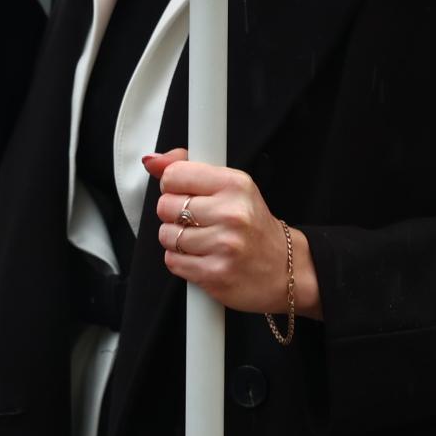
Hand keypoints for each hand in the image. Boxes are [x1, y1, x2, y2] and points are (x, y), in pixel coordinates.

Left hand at [145, 148, 320, 318]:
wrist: (284, 268)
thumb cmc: (252, 224)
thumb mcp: (231, 186)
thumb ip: (189, 168)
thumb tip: (152, 161)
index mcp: (235, 184)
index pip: (174, 175)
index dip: (172, 185)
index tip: (184, 192)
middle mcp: (232, 213)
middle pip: (166, 206)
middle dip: (173, 213)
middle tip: (195, 219)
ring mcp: (224, 245)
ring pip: (166, 235)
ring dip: (176, 239)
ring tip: (200, 239)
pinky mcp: (215, 274)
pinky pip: (173, 261)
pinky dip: (181, 260)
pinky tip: (201, 256)